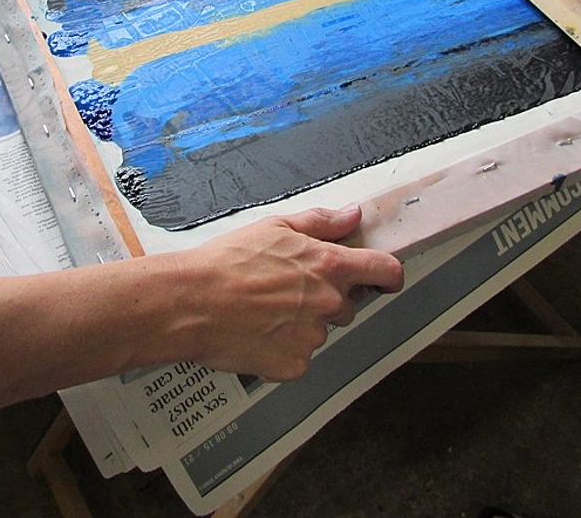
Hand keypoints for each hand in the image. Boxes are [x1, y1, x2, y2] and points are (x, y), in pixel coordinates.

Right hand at [184, 205, 403, 381]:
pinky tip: (257, 333)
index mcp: (329, 265)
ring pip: (319, 331)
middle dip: (326, 299)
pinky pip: (298, 357)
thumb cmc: (227, 262)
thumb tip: (351, 216)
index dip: (389, 275)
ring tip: (262, 311)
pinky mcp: (294, 364)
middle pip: (346, 305)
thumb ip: (321, 222)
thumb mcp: (276, 226)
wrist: (192, 301)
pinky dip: (282, 349)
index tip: (385, 279)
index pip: (384, 271)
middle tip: (287, 291)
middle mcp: (328, 302)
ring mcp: (313, 337)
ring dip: (301, 324)